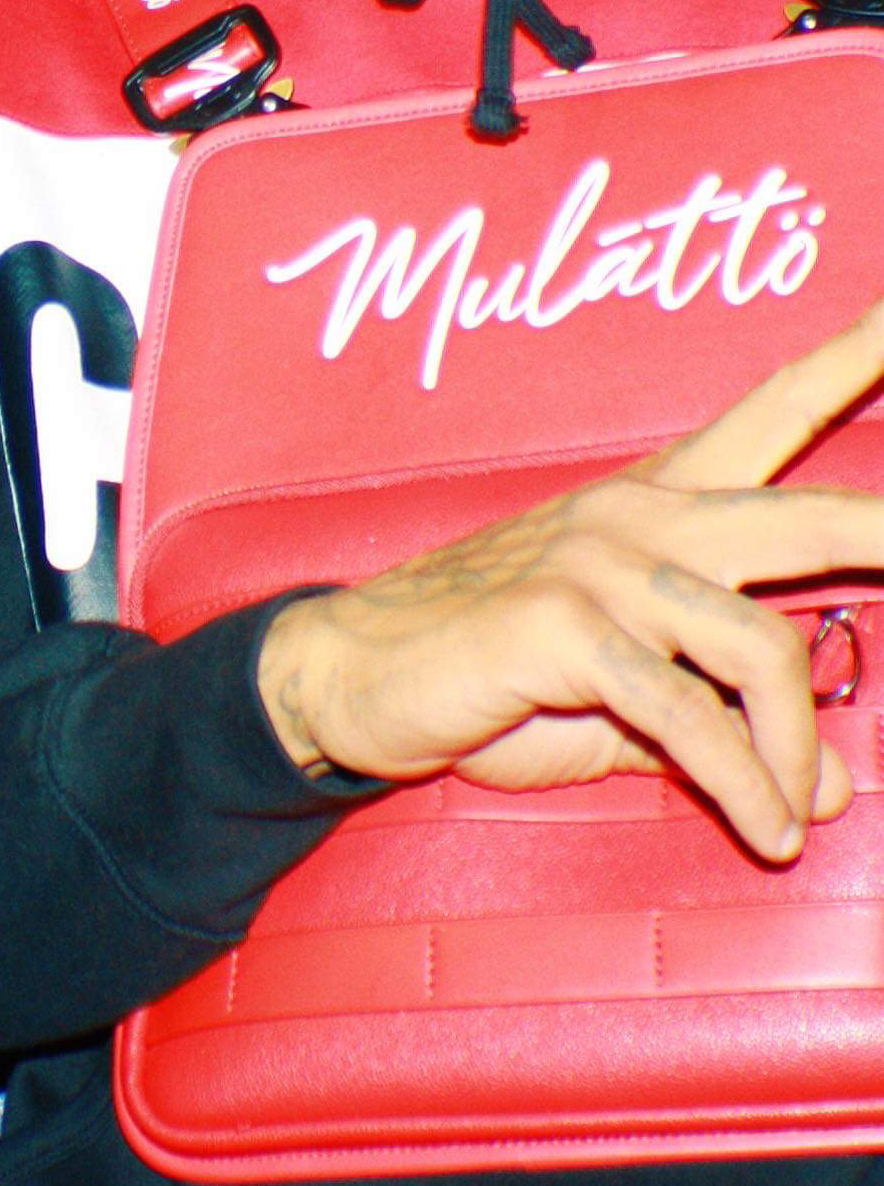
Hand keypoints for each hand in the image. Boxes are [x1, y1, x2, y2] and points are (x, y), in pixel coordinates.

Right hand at [256, 295, 883, 862]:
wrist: (351, 674)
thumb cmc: (485, 680)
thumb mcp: (622, 708)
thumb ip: (724, 729)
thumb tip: (828, 793)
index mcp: (654, 504)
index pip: (769, 413)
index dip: (849, 358)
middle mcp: (638, 516)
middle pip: (811, 515)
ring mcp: (600, 562)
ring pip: (762, 648)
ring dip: (793, 750)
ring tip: (792, 814)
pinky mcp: (564, 624)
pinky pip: (690, 715)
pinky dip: (743, 783)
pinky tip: (764, 827)